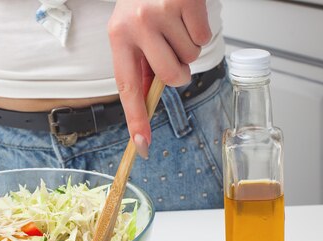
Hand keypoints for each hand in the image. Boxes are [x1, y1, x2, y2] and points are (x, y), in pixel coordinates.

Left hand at [108, 0, 211, 157]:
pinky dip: (201, 29)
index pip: (127, 88)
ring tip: (178, 24)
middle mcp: (136, 25)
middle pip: (170, 77)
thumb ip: (141, 63)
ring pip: (190, 57)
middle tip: (173, 49)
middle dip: (179, 71)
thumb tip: (150, 98)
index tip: (141, 144)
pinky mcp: (185, 2)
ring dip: (190, 46)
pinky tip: (188, 14)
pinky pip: (203, 37)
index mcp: (119, 37)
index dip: (135, 118)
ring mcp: (160, 13)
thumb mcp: (132, 29)